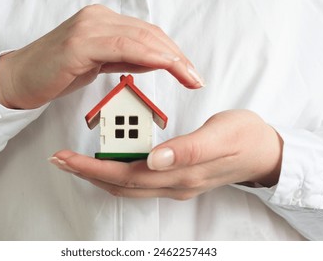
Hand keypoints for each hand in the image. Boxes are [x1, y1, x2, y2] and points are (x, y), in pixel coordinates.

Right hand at [0, 4, 203, 108]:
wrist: (20, 79)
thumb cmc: (57, 72)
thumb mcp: (99, 63)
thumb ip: (125, 57)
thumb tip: (154, 61)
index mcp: (103, 22)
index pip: (147, 34)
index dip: (173, 52)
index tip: (190, 71)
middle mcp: (98, 18)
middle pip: (149, 34)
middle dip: (177, 57)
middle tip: (196, 77)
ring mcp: (88, 28)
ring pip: (141, 38)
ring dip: (169, 58)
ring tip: (188, 76)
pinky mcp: (79, 44)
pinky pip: (122, 46)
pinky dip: (148, 56)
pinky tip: (165, 66)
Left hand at [49, 110, 282, 199]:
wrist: (264, 151)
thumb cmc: (244, 137)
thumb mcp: (221, 135)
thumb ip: (188, 149)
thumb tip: (155, 159)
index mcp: (181, 172)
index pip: (127, 175)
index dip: (94, 169)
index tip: (67, 159)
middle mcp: (173, 184)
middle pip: (121, 184)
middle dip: (87, 173)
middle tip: (58, 160)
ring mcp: (175, 184)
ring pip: (127, 186)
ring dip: (98, 175)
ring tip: (74, 163)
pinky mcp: (177, 178)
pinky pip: (138, 182)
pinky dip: (116, 175)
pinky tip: (107, 165)